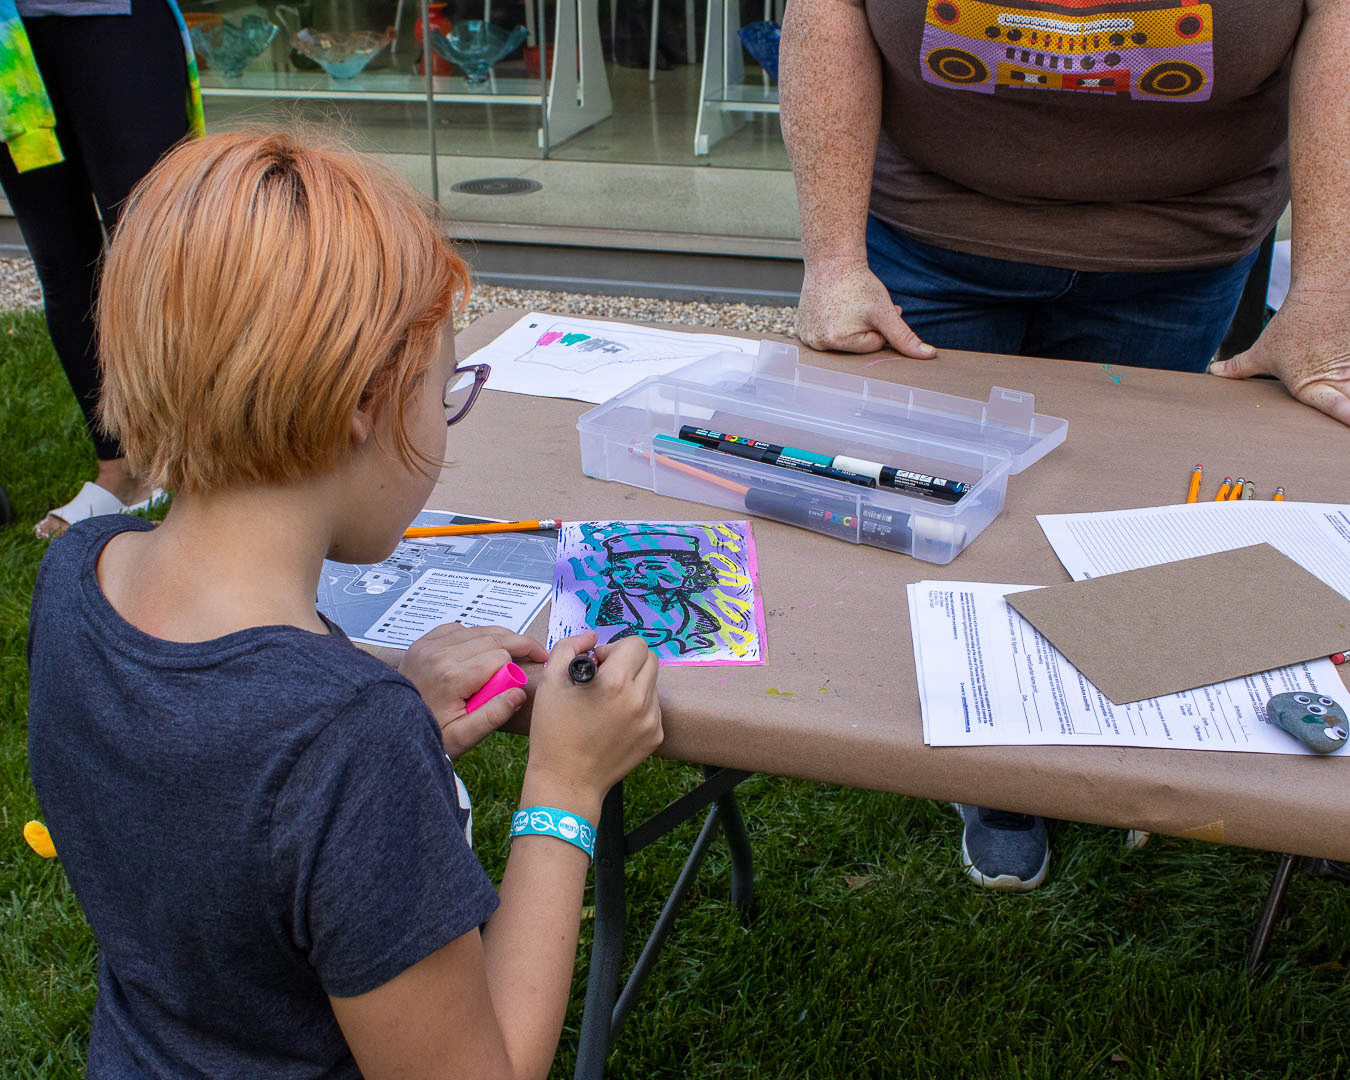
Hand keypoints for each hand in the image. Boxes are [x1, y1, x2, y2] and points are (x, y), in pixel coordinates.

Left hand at [399, 623, 548, 757]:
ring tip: (514, 652)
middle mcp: (440, 655)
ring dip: (498, 638)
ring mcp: (429, 645)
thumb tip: (519, 694)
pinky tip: (481, 649)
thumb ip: (493, 716)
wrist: (391, 728)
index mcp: (452, 677)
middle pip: (494, 636)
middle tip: (537, 653)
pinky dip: (474, 635)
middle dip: (518, 644)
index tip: (525, 678)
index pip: (501, 657)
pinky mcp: (423, 643)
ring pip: (478, 629)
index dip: (518, 666)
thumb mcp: (463, 737)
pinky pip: (458, 628)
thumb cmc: (429, 734)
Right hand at [521, 632, 662, 817]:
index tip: (598, 664)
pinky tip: (614, 720)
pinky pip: (652, 708)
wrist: (566, 781)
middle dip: (628, 661)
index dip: (614, 649)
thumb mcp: (550, 682)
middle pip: (650, 659)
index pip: (635, 644)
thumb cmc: (553, 732)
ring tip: (608, 702)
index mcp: (616, 683)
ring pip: (652, 683)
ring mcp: (651, 720)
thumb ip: (570, 648)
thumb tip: (591, 637)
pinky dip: (637, 706)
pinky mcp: (655, 737)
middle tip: (604, 678)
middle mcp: (640, 700)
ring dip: (633, 683)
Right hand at [795, 261, 935, 357]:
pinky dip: (833, 323)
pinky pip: (826, 334)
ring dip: (850, 327)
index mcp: (836, 341)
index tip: (871, 309)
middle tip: (861, 307)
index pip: (872, 346)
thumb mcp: (885, 312)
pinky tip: (832, 308)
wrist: (832, 261)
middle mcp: (817, 343)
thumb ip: (905, 337)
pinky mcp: (801, 329)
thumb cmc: (858, 283)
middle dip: (866, 329)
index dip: (879, 327)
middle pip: (856, 347)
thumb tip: (929, 356)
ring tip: (847, 306)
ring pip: (843, 341)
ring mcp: (806, 337)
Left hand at [1208, 292, 1349, 425]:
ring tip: (1344, 384)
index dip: (1345, 416)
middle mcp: (1338, 378)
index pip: (1335, 406)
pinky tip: (1347, 368)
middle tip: (1348, 416)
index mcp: (1311, 386)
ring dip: (1349, 383)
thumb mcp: (1262, 351)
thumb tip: (1213, 371)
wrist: (1322, 294)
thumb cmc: (1290, 326)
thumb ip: (1239, 367)